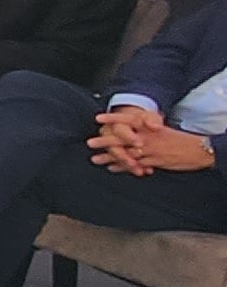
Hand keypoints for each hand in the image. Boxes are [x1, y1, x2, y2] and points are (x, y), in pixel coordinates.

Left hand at [92, 105, 213, 175]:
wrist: (197, 149)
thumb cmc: (178, 139)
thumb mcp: (162, 129)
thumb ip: (146, 127)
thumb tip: (134, 125)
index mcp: (149, 126)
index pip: (129, 119)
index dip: (113, 118)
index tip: (98, 118)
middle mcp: (147, 137)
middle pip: (123, 138)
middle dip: (105, 141)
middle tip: (89, 143)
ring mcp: (150, 150)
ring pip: (125, 153)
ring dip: (109, 157)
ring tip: (95, 159)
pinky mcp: (154, 161)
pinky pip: (135, 164)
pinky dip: (122, 167)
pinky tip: (112, 168)